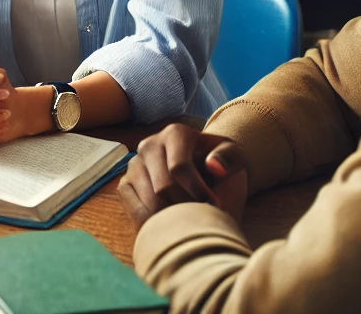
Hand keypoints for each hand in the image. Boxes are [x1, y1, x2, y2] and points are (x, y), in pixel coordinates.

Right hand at [117, 123, 248, 230]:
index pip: (179, 168)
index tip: (216, 208)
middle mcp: (150, 145)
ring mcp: (135, 164)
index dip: (198, 193)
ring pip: (149, 200)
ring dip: (172, 219)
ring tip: (191, 224)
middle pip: (163, 187)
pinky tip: (171, 226)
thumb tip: (213, 166)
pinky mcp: (126, 184)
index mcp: (175, 134)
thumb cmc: (221, 168)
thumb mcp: (235, 158)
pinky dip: (152, 224)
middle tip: (203, 220)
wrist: (205, 176)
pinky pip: (133, 208)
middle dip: (186, 209)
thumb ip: (230, 158)